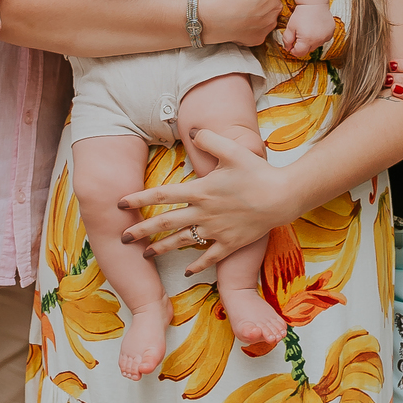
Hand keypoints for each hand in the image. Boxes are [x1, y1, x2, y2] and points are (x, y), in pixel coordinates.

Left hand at [118, 129, 292, 274]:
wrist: (282, 197)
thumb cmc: (257, 172)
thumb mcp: (232, 150)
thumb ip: (209, 139)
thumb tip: (192, 130)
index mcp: (201, 190)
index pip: (162, 195)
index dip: (139, 198)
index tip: (120, 203)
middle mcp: (203, 213)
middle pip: (165, 223)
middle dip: (142, 230)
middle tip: (123, 237)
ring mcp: (216, 230)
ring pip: (182, 242)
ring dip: (162, 249)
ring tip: (145, 254)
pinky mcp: (230, 243)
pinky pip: (209, 257)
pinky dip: (197, 265)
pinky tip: (187, 271)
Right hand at [198, 0, 282, 48]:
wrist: (212, 14)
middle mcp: (277, 4)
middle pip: (270, 0)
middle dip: (260, 0)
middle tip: (243, 0)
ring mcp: (270, 23)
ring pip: (266, 17)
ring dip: (256, 15)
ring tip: (239, 14)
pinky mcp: (261, 38)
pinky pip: (257, 32)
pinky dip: (249, 29)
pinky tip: (238, 25)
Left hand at [278, 3, 335, 58]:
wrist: (314, 3)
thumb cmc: (301, 14)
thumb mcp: (290, 27)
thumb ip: (287, 40)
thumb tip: (287, 49)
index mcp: (306, 40)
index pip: (299, 53)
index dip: (293, 50)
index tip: (292, 44)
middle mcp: (317, 41)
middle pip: (308, 50)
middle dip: (302, 45)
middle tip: (300, 33)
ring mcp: (325, 37)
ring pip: (316, 45)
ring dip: (311, 41)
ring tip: (308, 29)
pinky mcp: (331, 33)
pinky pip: (323, 40)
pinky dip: (319, 37)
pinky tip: (316, 28)